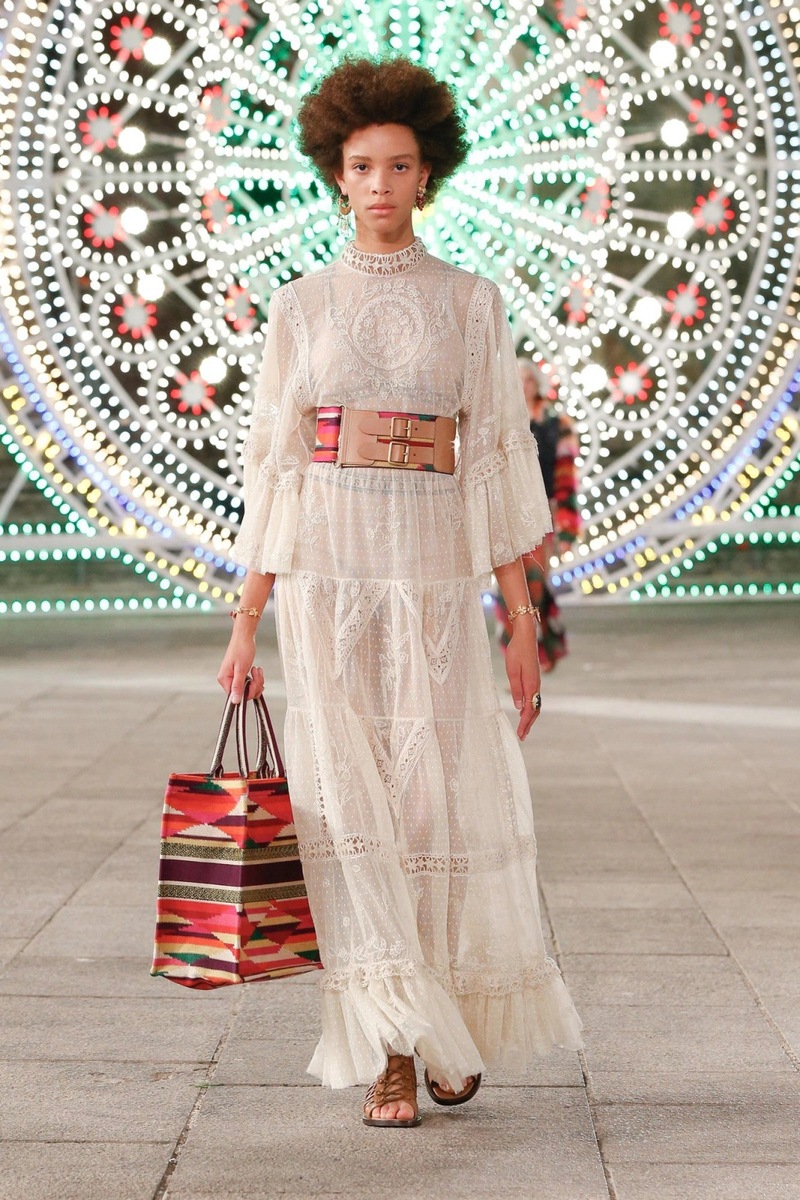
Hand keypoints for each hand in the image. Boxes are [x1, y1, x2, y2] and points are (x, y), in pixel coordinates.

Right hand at [217, 631, 263, 703]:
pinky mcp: (240, 674)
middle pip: (244, 693)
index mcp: (224, 679)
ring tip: (256, 670)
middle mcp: (227, 679)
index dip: (247, 692)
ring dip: (257, 681)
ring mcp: (233, 677)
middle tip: (256, 674)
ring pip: (248, 689)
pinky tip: (256, 670)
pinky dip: (256, 678)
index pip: (235, 696)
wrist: (245, 636)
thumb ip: (238, 686)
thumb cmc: (242, 648)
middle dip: (254, 685)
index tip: (253, 683)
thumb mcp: (241, 669)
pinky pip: (250, 683)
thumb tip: (235, 701)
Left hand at [504, 619, 541, 740]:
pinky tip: (524, 711)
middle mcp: (536, 685)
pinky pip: (534, 697)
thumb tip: (519, 707)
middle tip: (522, 736)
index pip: (530, 709)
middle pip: (535, 709)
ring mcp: (536, 682)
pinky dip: (530, 707)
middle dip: (528, 724)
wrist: (525, 636)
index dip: (525, 723)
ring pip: (536, 704)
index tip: (519, 734)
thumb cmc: (516, 651)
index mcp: (531, 684)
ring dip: (530, 717)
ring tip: (523, 728)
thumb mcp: (512, 670)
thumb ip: (516, 689)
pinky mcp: (534, 678)